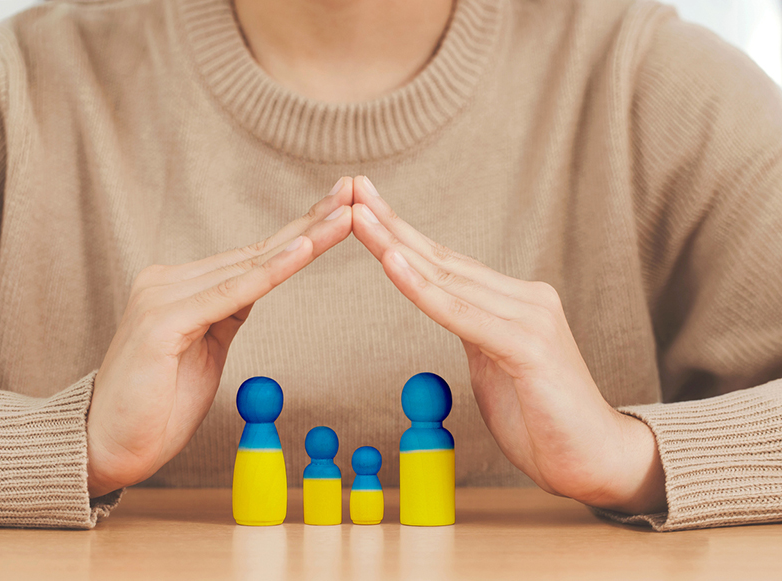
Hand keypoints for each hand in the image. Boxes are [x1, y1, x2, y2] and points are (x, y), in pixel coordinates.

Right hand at [86, 178, 353, 497]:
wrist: (108, 447)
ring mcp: (163, 297)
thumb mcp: (205, 350)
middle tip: (354, 189)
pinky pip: (230, 295)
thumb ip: (225, 313)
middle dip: (311, 221)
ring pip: (249, 266)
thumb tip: (254, 288)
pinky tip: (302, 250)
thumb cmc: (157, 406)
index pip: (253, 256)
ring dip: (303, 240)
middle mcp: (169, 280)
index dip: (300, 232)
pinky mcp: (163, 323)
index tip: (340, 209)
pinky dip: (269, 272)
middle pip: (256, 251)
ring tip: (345, 215)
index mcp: (181, 285)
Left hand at [351, 176, 665, 513]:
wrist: (595, 460)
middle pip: (442, 259)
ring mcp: (531, 319)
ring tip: (358, 215)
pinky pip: (463, 315)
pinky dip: (423, 290)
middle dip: (391, 224)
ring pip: (447, 279)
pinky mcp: (530, 348)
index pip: (447, 263)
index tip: (365, 207)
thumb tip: (443, 307)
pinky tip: (392, 262)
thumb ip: (474, 331)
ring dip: (395, 245)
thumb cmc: (542, 418)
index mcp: (514, 302)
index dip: (403, 234)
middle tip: (353, 188)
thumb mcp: (495, 365)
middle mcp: (525, 299)